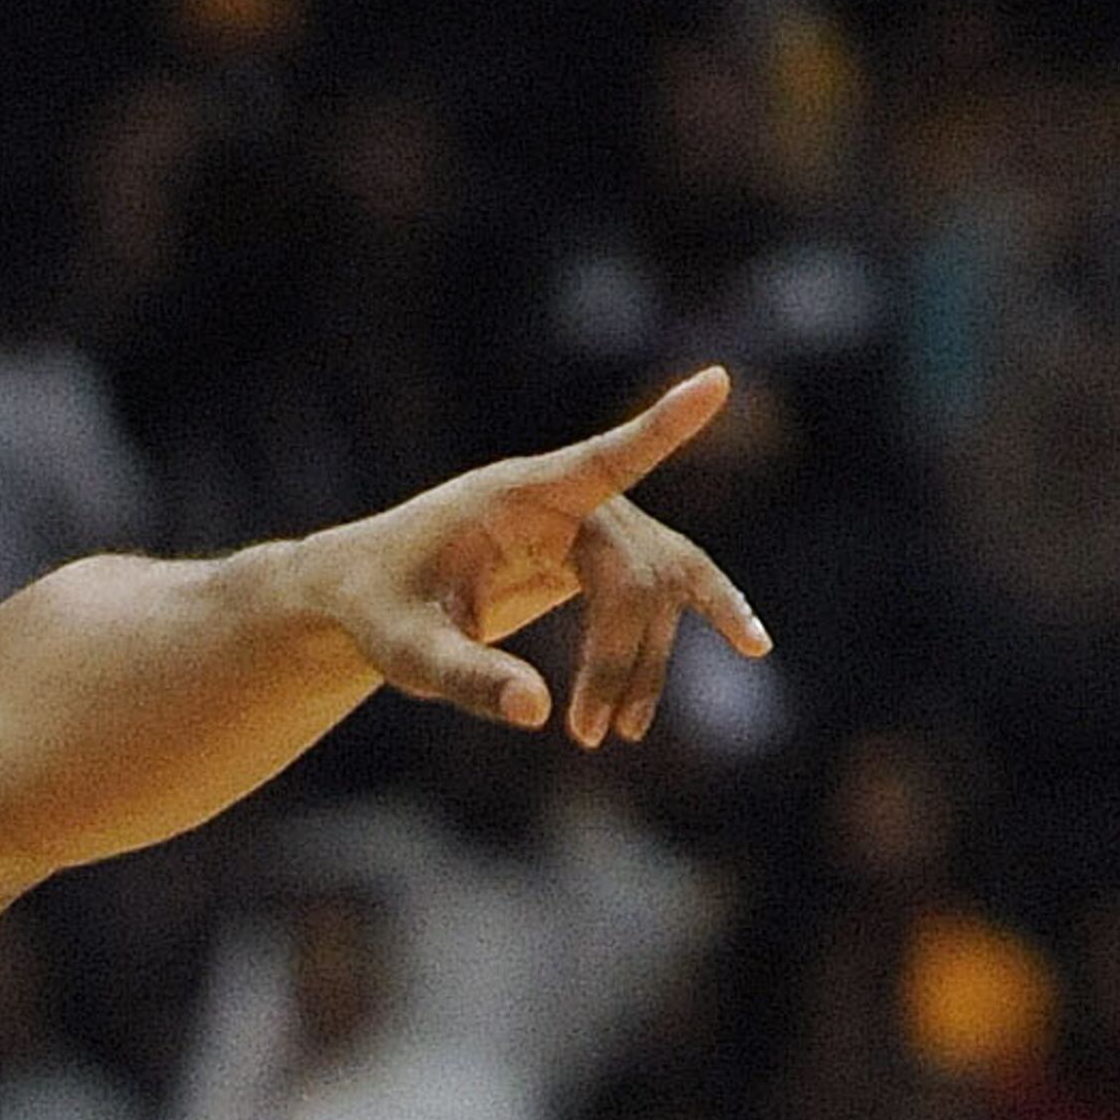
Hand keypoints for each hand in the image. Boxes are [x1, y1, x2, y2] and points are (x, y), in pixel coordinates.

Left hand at [288, 368, 769, 744]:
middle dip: (620, 658)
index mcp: (515, 496)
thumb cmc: (379, 609)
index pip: (601, 458)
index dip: (661, 427)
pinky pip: (665, 583)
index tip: (715, 382)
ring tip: (621, 734)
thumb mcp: (406, 650)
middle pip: (634, 573)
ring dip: (648, 661)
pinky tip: (753, 645)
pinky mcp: (598, 554)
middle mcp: (566, 499)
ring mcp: (591, 523)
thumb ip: (465, 676)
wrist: (366, 591)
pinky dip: (707, 611)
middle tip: (586, 737)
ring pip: (657, 588)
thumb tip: (540, 714)